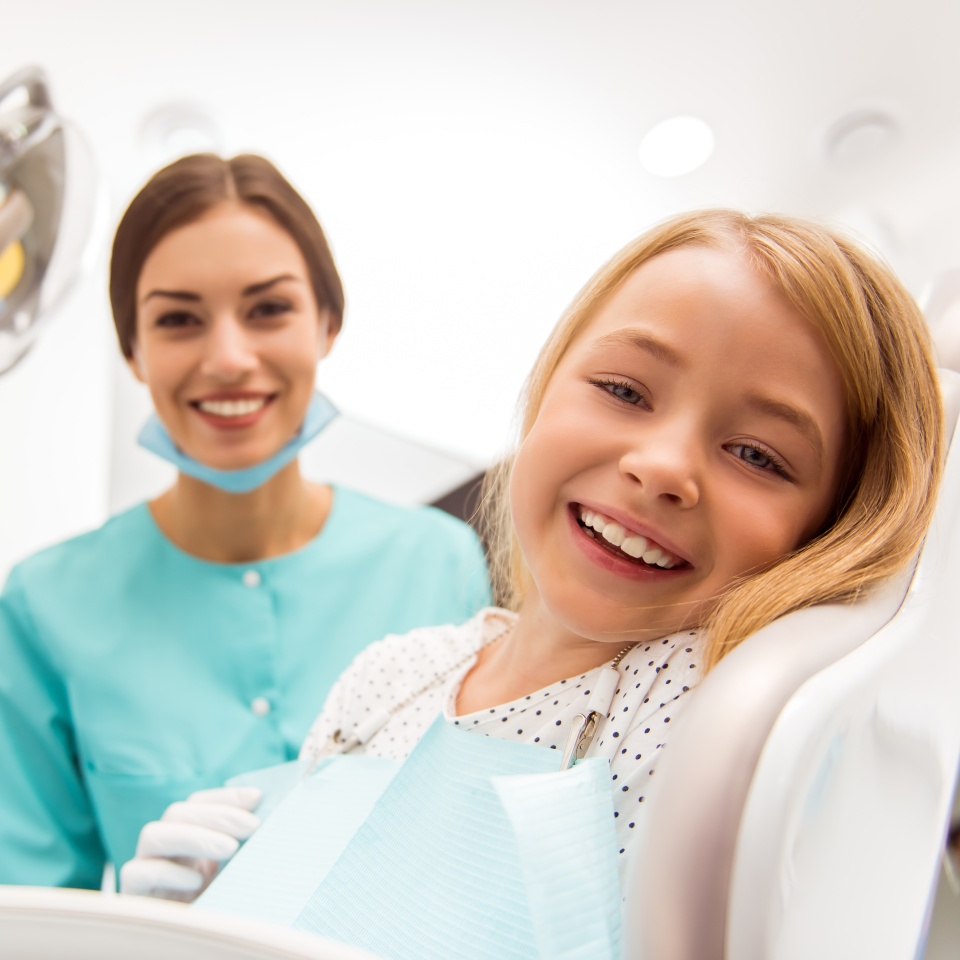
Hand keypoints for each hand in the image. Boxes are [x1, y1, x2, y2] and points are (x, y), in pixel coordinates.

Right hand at [119, 786, 261, 901]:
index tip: (257, 797)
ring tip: (230, 848)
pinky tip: (197, 882)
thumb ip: (242, 851)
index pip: (197, 803)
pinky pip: (137, 873)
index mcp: (186, 839)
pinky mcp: (131, 896)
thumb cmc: (214, 910)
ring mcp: (143, 870)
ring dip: (195, 836)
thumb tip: (273, 822)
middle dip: (217, 814)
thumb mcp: (230, 877)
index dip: (225, 797)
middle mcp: (162, 850)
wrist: (185, 945)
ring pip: (153, 835)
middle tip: (251, 826)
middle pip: (177, 813)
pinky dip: (167, 873)